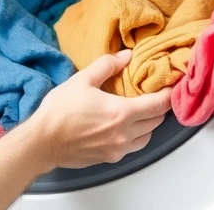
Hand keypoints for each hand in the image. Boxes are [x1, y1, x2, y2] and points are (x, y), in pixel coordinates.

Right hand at [26, 49, 171, 168]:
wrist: (42, 142)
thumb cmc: (60, 112)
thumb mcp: (82, 80)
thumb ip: (106, 65)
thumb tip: (125, 56)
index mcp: (121, 112)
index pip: (158, 105)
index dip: (168, 95)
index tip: (171, 86)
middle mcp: (124, 134)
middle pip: (156, 122)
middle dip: (159, 108)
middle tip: (155, 96)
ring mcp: (118, 149)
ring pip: (147, 137)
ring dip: (148, 124)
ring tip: (141, 112)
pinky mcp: (109, 158)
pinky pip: (132, 147)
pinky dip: (135, 136)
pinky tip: (123, 127)